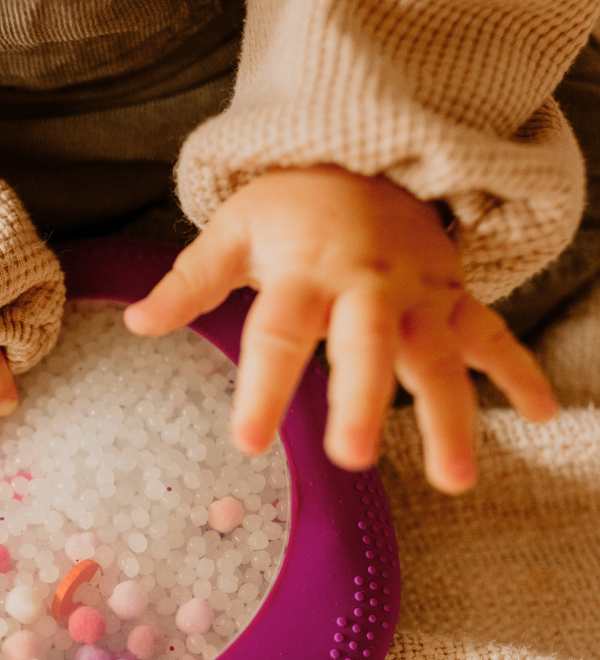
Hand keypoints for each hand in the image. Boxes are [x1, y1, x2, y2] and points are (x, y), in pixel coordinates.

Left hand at [124, 165, 557, 493]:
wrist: (365, 156)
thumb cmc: (293, 205)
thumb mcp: (235, 229)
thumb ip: (190, 281)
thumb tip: (136, 322)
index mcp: (304, 272)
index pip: (278, 333)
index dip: (263, 387)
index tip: (248, 442)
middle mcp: (365, 287)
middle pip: (366, 347)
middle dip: (364, 401)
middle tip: (355, 458)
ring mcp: (417, 295)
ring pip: (438, 357)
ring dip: (450, 417)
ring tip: (455, 480)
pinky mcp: (453, 299)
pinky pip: (491, 336)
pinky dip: (519, 372)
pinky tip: (546, 415)